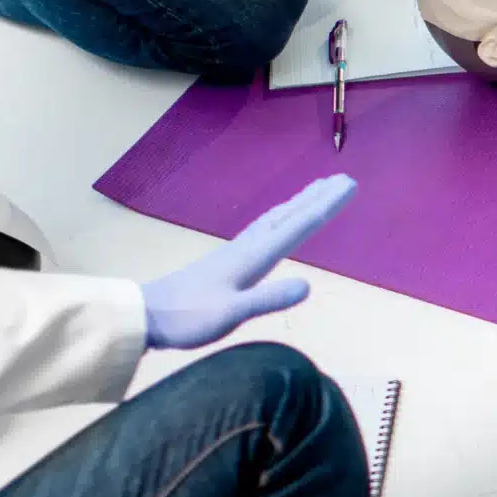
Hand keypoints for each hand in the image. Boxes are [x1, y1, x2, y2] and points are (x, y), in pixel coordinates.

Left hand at [141, 175, 354, 348]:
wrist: (147, 315)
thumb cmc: (189, 317)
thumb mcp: (231, 314)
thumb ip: (267, 299)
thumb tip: (308, 286)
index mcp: (253, 256)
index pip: (298, 226)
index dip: (325, 207)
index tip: (349, 186)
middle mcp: (248, 246)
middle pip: (289, 215)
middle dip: (318, 198)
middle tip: (344, 179)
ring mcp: (237, 251)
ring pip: (276, 219)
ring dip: (300, 203)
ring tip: (318, 189)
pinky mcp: (229, 259)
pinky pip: (265, 229)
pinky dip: (281, 217)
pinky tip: (280, 221)